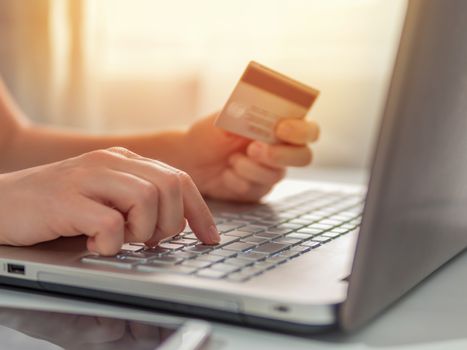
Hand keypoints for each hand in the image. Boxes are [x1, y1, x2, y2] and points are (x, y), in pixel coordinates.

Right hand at [0, 148, 218, 254]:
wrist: (1, 203)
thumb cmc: (58, 206)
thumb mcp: (106, 197)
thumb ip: (139, 202)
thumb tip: (179, 224)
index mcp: (124, 161)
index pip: (179, 179)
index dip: (200, 211)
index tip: (210, 237)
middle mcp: (110, 163)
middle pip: (170, 187)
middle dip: (171, 223)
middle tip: (149, 240)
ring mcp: (87, 178)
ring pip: (147, 199)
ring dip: (142, 231)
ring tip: (122, 241)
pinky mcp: (66, 200)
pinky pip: (110, 224)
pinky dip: (111, 244)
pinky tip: (95, 245)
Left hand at [180, 114, 319, 201]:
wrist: (192, 158)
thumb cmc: (210, 133)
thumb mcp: (226, 118)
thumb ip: (247, 115)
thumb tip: (261, 110)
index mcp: (280, 126)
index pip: (308, 130)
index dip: (300, 131)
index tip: (280, 129)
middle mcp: (283, 150)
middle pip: (304, 157)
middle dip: (279, 154)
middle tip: (253, 149)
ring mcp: (272, 172)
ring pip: (276, 175)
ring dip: (250, 167)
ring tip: (231, 160)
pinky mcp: (260, 190)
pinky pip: (257, 190)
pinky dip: (237, 181)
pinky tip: (226, 174)